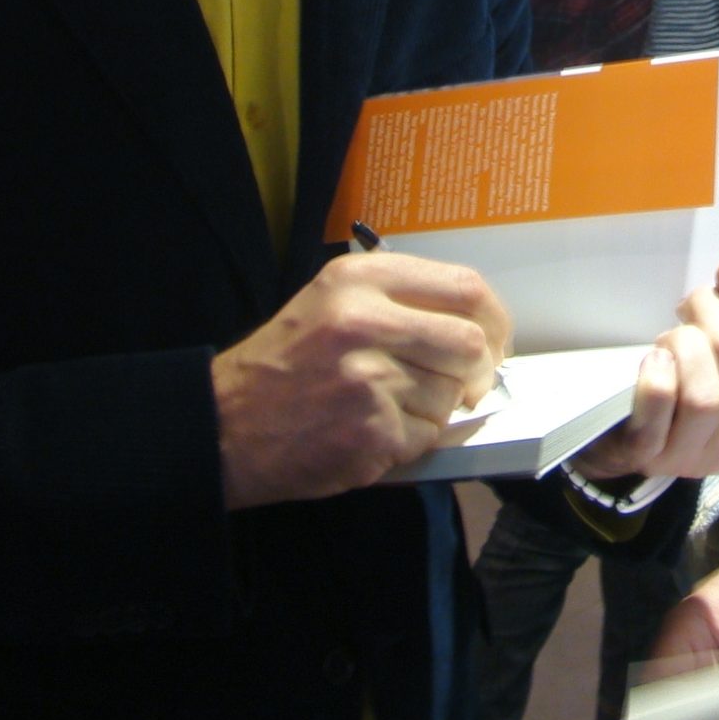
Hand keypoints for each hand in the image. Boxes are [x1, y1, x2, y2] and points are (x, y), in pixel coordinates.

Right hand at [211, 252, 509, 506]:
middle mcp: (365, 320)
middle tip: (466, 384)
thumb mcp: (332, 302)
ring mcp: (369, 378)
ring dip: (436, 408)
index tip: (494, 338)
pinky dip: (411, 440)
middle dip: (478, 370)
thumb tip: (477, 326)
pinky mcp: (371, 430)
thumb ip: (400, 302)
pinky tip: (373, 432)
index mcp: (359, 279)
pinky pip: (427, 435)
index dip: (494, 318)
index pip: (465, 286)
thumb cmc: (284, 364)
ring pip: (452, 394)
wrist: (225, 426)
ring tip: (388, 407)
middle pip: (470, 341)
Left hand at [570, 259, 718, 481]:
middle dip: (711, 311)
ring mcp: (691, 454)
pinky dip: (656, 376)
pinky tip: (653, 363)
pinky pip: (659, 407)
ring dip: (681, 345)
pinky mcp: (649, 453)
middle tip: (691, 309)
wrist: (627, 434)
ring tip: (668, 344)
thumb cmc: (692, 379)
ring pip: (704, 396)